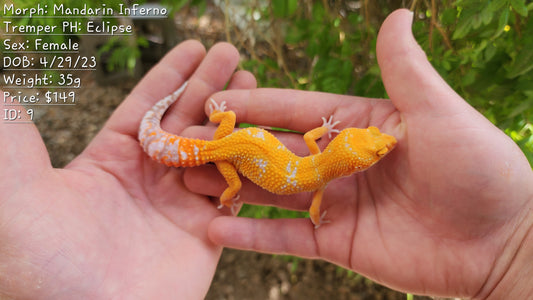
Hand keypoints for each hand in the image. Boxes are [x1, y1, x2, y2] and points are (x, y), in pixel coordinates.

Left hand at [0, 41, 255, 298]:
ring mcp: (179, 206)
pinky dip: (250, 165)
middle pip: (187, 120)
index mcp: (109, 161)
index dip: (171, 74)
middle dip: (211, 86)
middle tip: (234, 55)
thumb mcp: (17, 194)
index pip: (146, 106)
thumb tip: (3, 94)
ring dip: (237, 118)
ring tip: (257, 85)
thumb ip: (14, 141)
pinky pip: (234, 193)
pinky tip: (268, 138)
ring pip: (215, 151)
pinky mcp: (205, 234)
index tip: (196, 47)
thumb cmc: (44, 262)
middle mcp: (147, 179)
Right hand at [186, 9, 532, 297]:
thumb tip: (398, 15)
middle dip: (231, 149)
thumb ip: (405, 71)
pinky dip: (254, 235)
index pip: (295, 110)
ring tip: (188, 185)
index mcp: (358, 124)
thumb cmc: (478, 168)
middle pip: (275, 152)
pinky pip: (288, 238)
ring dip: (233, 189)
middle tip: (185, 145)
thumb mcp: (438, 112)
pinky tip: (217, 231)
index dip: (255, 105)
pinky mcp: (338, 242)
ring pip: (274, 193)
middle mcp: (340, 161)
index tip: (213, 100)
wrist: (502, 242)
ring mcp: (337, 202)